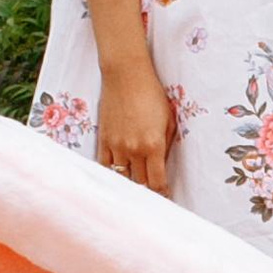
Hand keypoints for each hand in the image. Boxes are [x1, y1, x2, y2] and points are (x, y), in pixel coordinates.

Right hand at [98, 54, 174, 193]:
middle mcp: (133, 150)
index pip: (156, 182)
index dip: (162, 193)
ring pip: (122, 177)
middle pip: (140, 183)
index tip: (165, 196)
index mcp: (153, 146)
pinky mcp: (103, 139)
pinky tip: (117, 178)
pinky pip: (105, 165)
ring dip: (130, 184)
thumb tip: (164, 162)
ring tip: (135, 190)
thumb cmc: (152, 94)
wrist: (126, 75)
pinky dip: (112, 174)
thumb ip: (167, 144)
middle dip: (147, 190)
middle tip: (152, 195)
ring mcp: (116, 146)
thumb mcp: (168, 119)